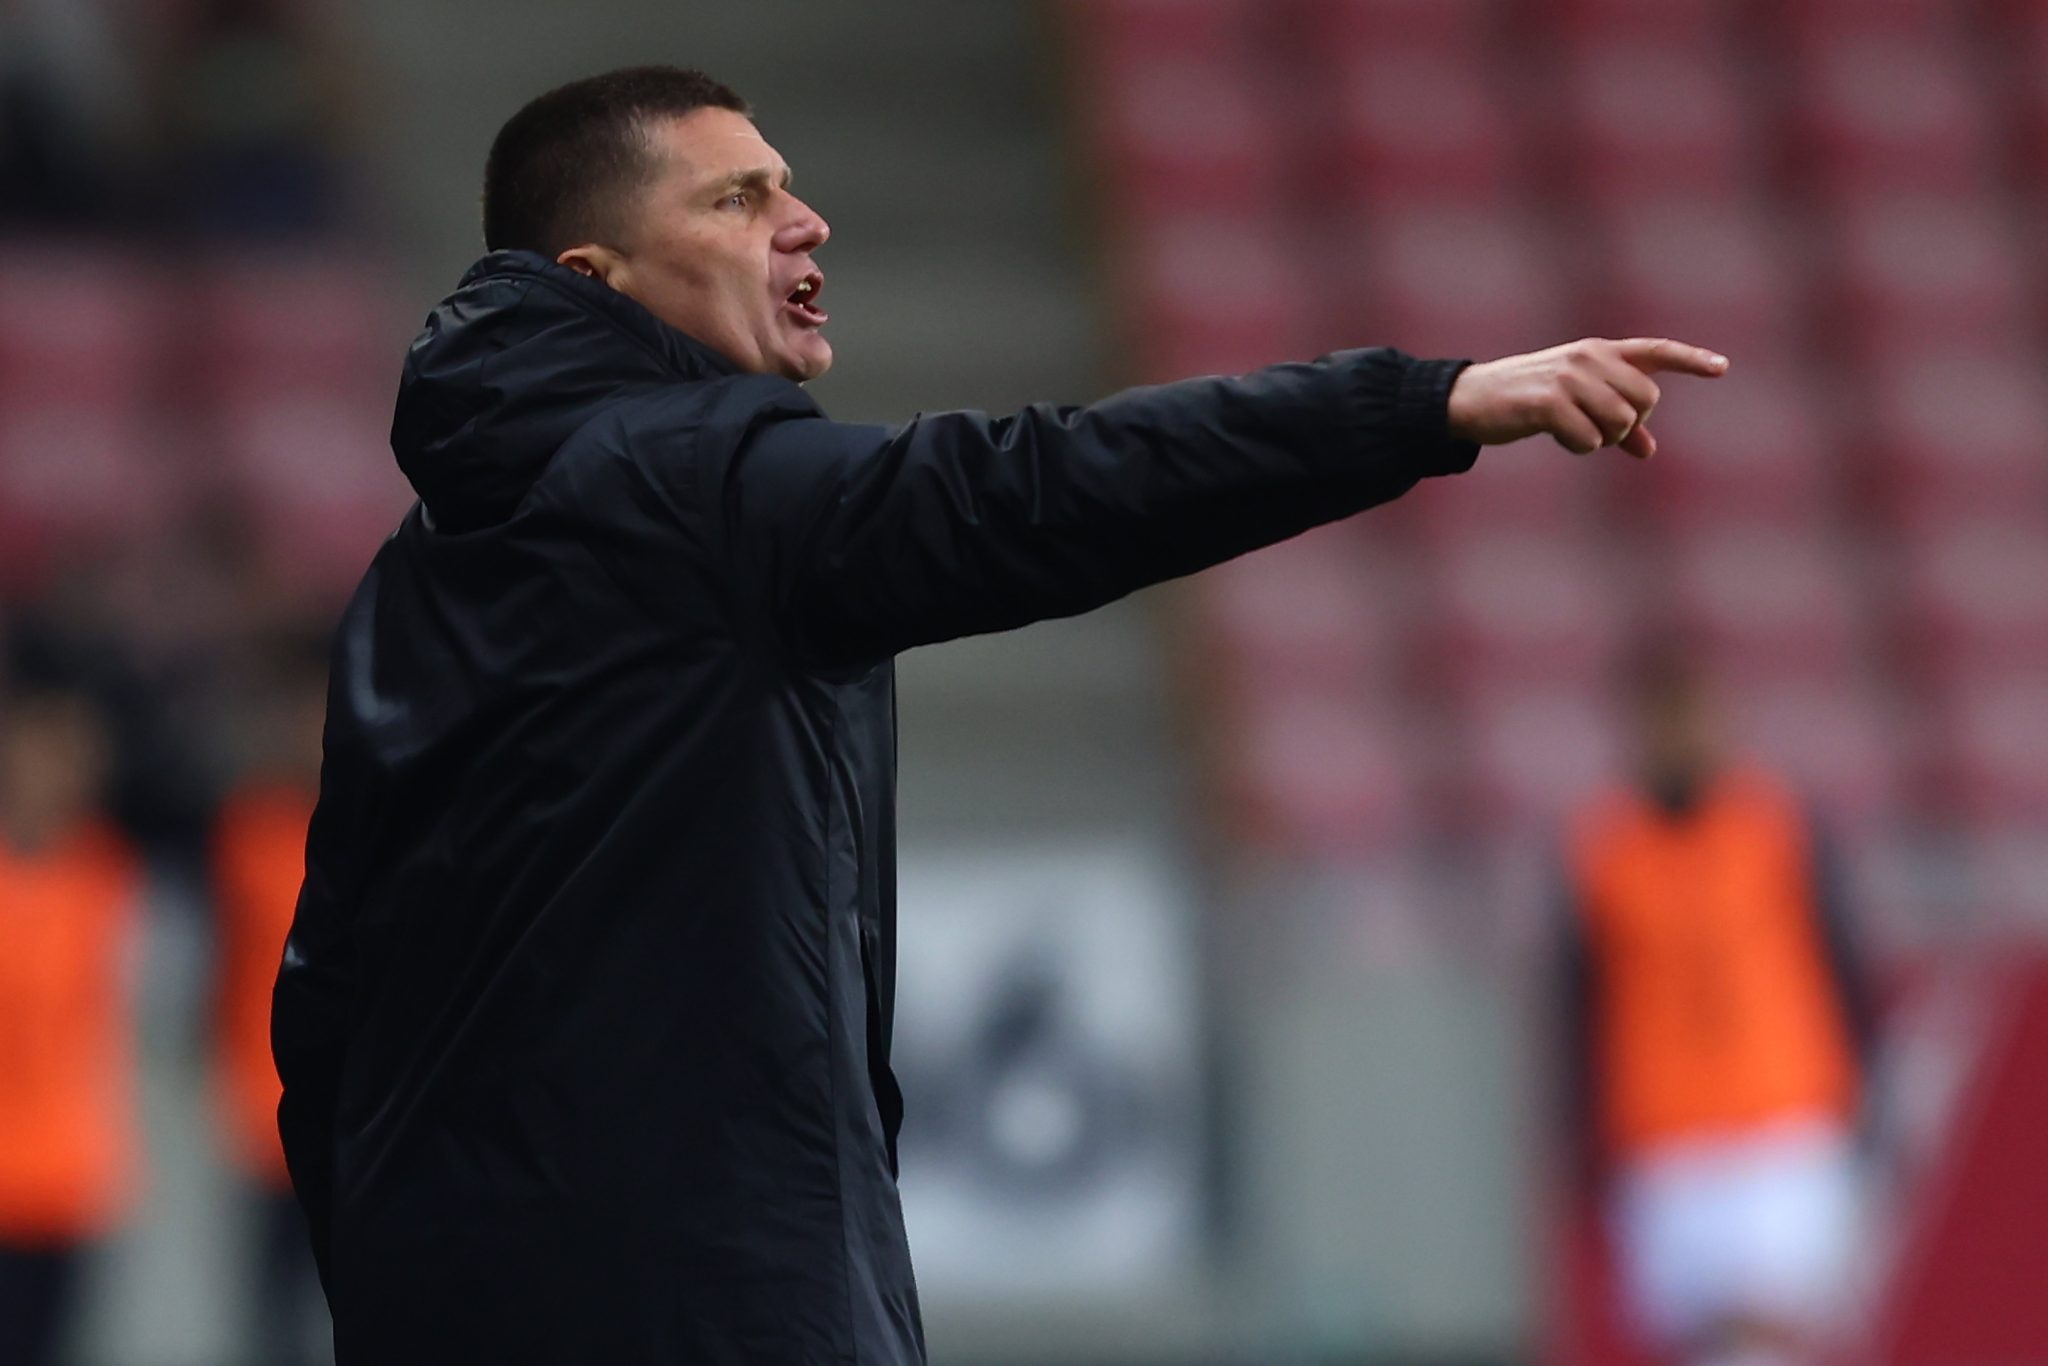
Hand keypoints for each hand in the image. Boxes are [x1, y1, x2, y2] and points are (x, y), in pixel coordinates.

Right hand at [1446, 337, 1728, 458]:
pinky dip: (1578, 447)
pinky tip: (1555, 435)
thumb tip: (1648, 450)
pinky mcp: (1549, 402)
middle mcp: (1589, 357)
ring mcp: (1569, 378)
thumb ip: (1614, 421)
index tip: (1723, 369)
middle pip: (1645, 401)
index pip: (1655, 351)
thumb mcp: (1574, 404)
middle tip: (1595, 427)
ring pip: (1620, 423)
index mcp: (1599, 351)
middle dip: (1628, 425)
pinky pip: (1589, 440)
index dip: (1691, 359)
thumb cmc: (1526, 401)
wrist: (1471, 399)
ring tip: (1570, 430)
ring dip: (1600, 440)